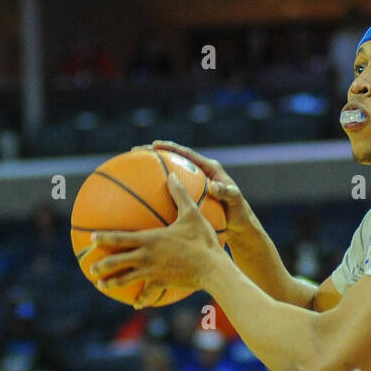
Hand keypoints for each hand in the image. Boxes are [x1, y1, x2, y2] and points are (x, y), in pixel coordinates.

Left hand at [89, 175, 225, 307]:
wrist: (211, 268)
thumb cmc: (202, 240)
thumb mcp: (192, 214)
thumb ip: (180, 194)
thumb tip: (172, 174)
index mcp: (149, 239)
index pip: (120, 238)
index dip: (105, 238)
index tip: (92, 238)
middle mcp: (146, 257)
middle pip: (116, 262)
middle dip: (101, 266)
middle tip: (90, 268)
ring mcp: (151, 272)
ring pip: (125, 280)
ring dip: (111, 283)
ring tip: (101, 285)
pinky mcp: (161, 283)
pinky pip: (147, 293)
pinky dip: (140, 299)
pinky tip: (135, 304)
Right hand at [136, 140, 257, 246]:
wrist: (238, 225)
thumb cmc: (238, 213)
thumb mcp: (234, 202)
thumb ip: (225, 193)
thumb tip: (213, 186)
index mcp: (209, 169)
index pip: (187, 154)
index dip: (171, 148)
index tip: (155, 144)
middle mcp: (199, 174)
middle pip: (173, 160)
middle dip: (154, 155)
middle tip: (135, 153)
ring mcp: (192, 186)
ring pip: (169, 175)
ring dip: (152, 172)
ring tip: (132, 170)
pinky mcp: (188, 197)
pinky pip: (170, 193)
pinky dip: (157, 193)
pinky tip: (142, 200)